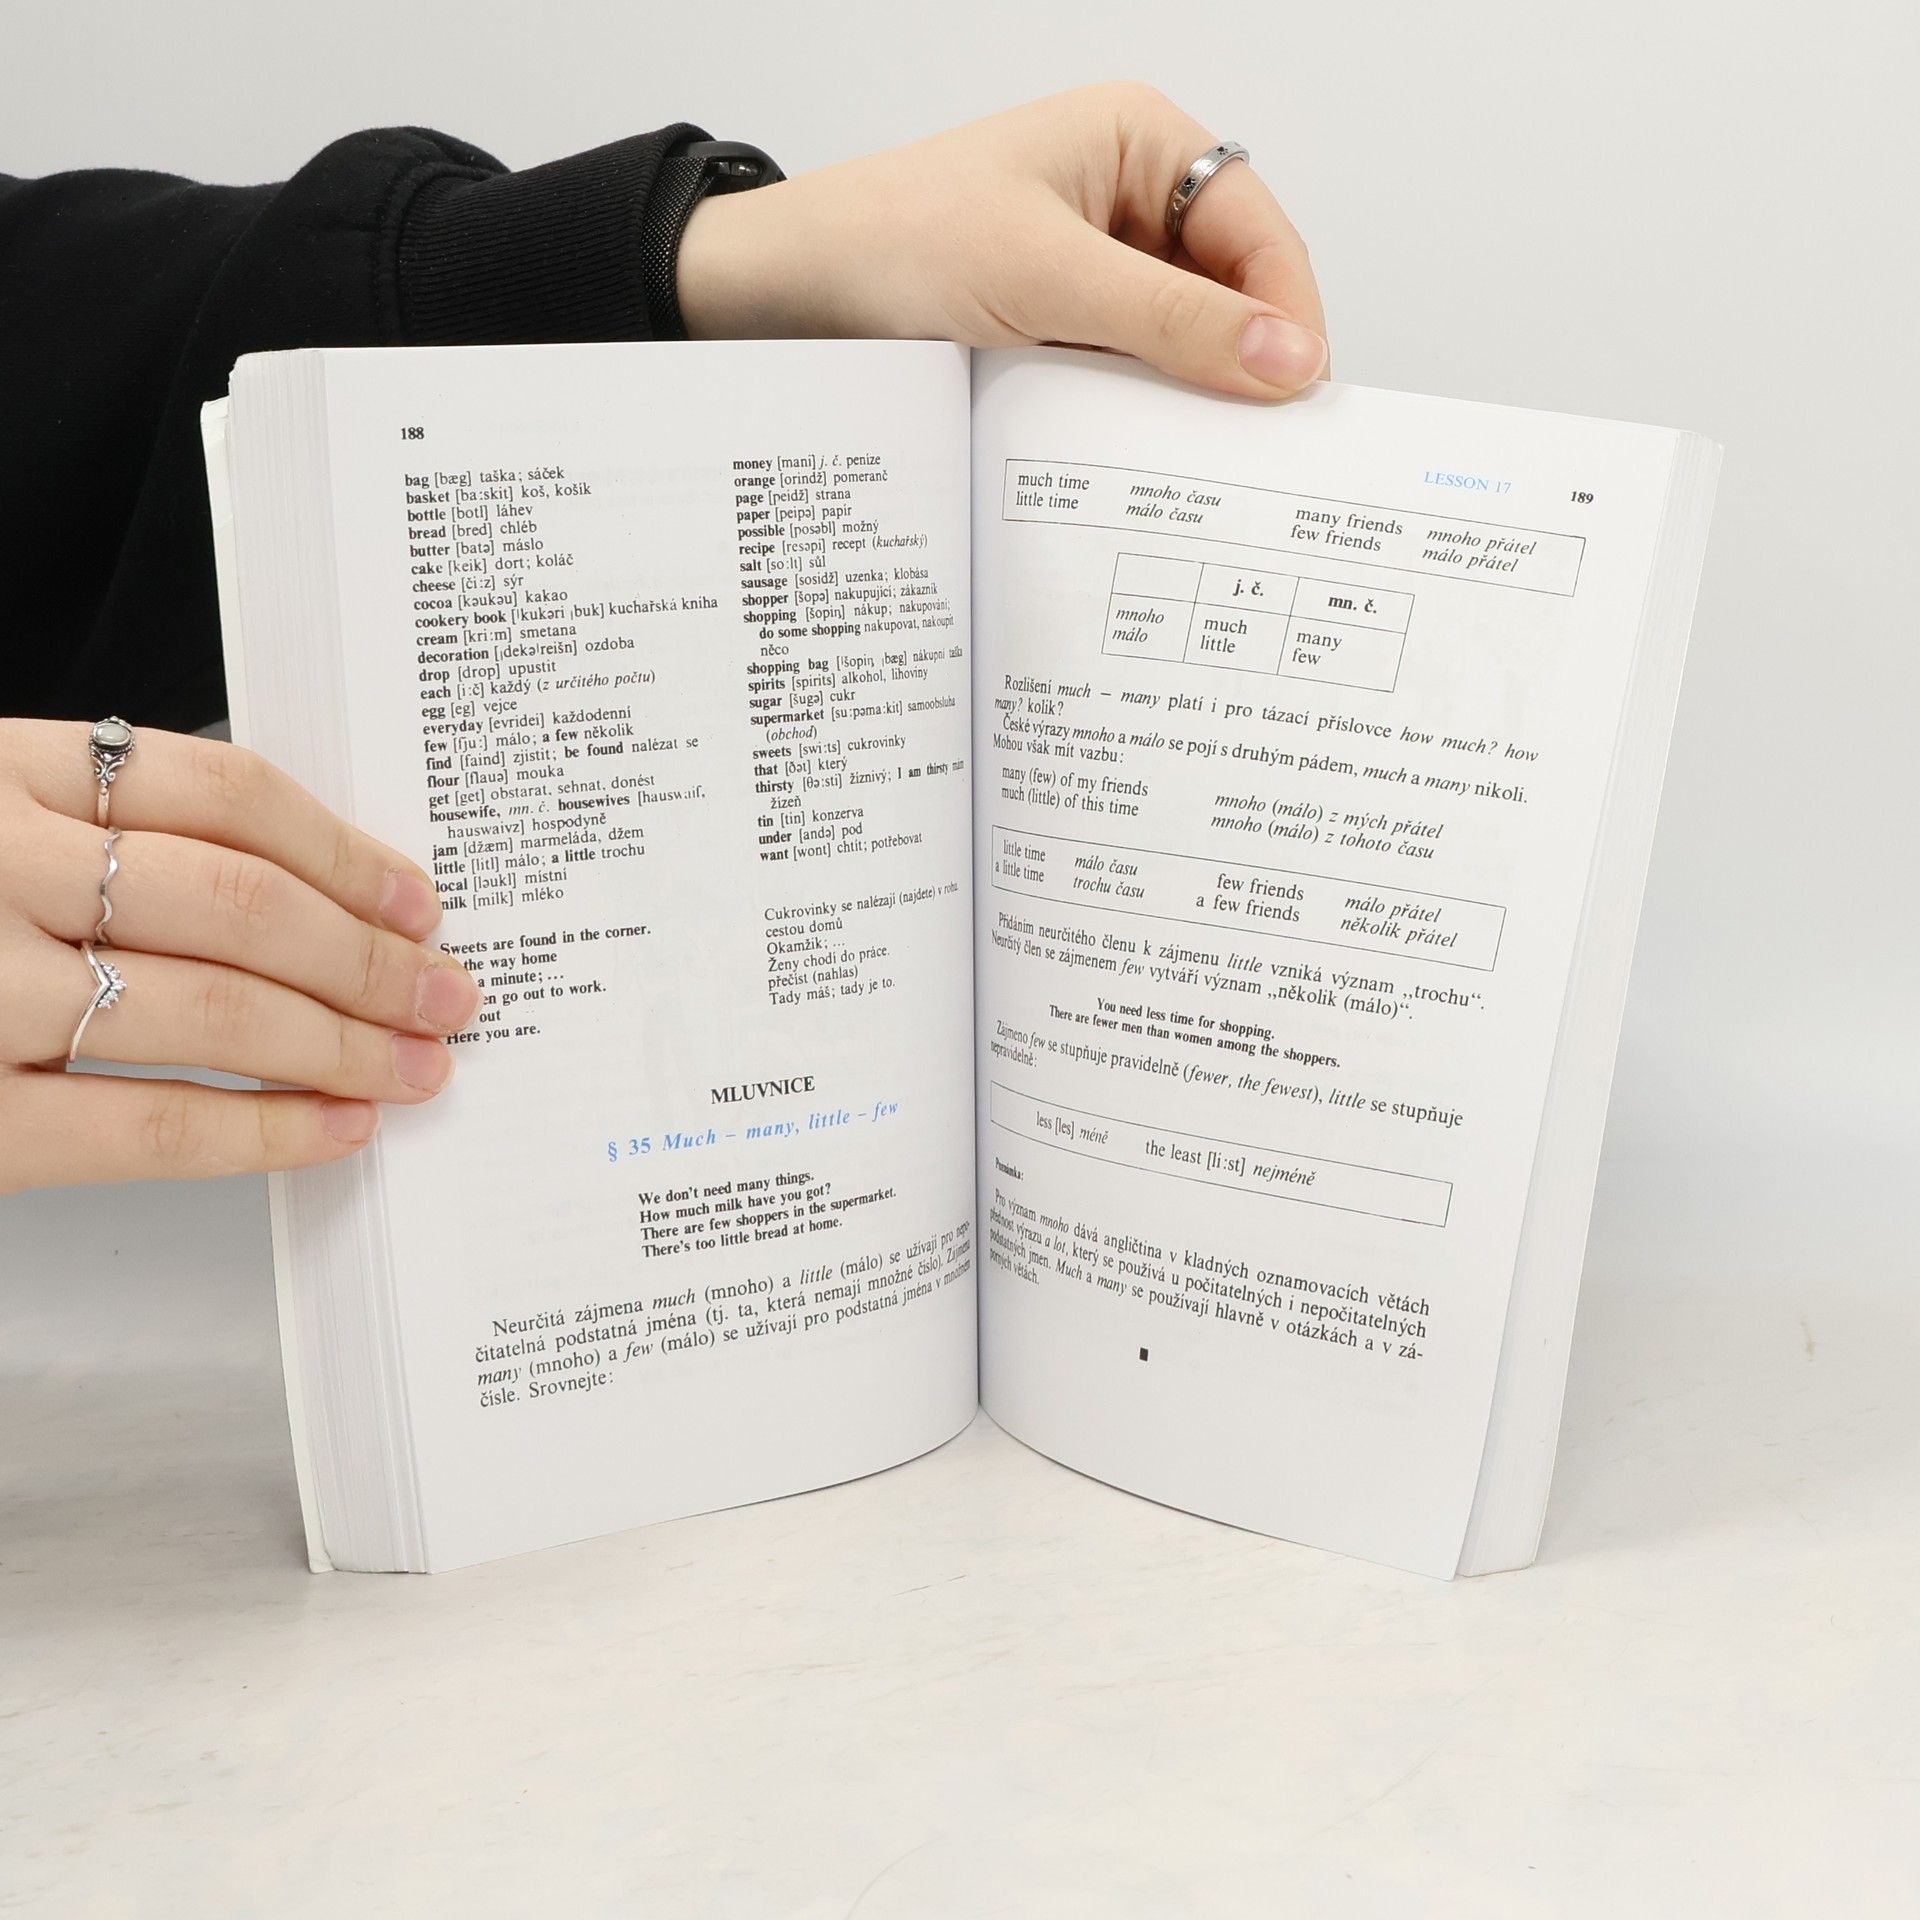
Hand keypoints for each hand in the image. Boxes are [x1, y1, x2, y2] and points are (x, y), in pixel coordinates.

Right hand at [0, 720, 480, 1192]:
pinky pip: (145, 1122)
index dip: (344, 851)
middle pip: (241, 902)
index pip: (222, 790)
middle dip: (372, 959)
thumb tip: (296, 894)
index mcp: (0, 770)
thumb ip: (93, 833)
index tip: (418, 899)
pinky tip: (331, 1132)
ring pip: (213, 1006)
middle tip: (450, 996)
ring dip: (343, 1044)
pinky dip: (260, 1130)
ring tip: (416, 1067)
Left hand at [678, 83, 1327, 398]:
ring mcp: (1093, 264)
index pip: (1258, 231)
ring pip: (1182, 339)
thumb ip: (1171, 322)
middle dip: (1243, 361)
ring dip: (1188, 394)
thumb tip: (1285, 361)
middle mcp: (1126, 197)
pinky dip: (1138, 410)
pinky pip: (1128, 371)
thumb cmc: (894, 242)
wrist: (784, 291)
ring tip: (1197, 458)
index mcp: (1139, 141)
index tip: (1297, 399)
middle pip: (1230, 289)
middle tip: (1258, 447)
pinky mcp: (1059, 324)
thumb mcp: (1046, 278)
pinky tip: (1138, 451)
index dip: (1288, 314)